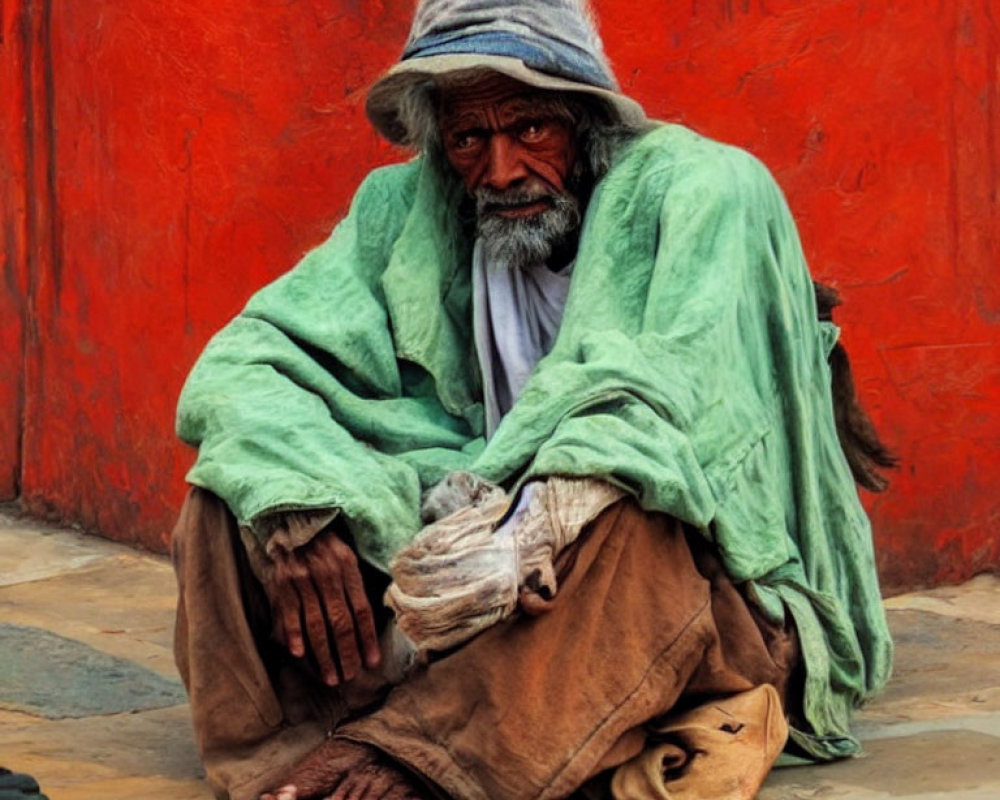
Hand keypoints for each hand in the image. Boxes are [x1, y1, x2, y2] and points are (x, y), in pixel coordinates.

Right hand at [263, 526, 380, 685]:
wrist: (292, 517)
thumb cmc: (325, 541)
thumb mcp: (348, 554)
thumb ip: (356, 585)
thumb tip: (368, 621)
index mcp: (348, 566)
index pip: (362, 610)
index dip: (367, 638)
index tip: (372, 663)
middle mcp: (327, 574)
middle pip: (340, 622)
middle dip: (347, 653)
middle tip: (350, 676)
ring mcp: (303, 579)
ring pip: (316, 624)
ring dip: (324, 654)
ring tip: (331, 676)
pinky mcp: (282, 582)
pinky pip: (290, 613)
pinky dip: (294, 634)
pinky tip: (300, 654)